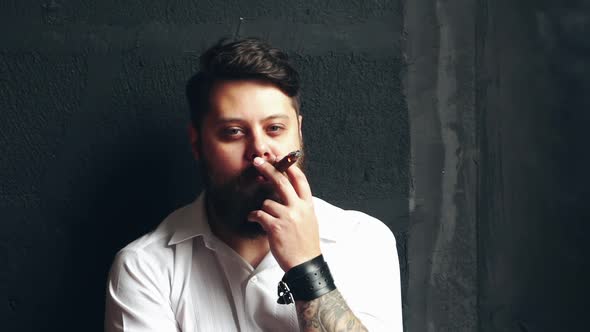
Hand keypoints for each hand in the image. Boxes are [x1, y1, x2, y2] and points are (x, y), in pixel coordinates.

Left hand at [247, 156, 320, 271]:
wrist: (305, 264)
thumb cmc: (306, 244)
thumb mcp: (310, 220)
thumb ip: (301, 206)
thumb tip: (290, 195)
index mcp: (308, 205)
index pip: (300, 180)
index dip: (290, 167)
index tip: (281, 158)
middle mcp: (298, 208)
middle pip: (281, 181)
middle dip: (268, 169)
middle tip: (258, 161)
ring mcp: (287, 216)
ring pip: (267, 202)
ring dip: (263, 210)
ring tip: (266, 219)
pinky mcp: (275, 226)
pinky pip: (259, 214)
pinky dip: (254, 217)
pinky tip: (254, 219)